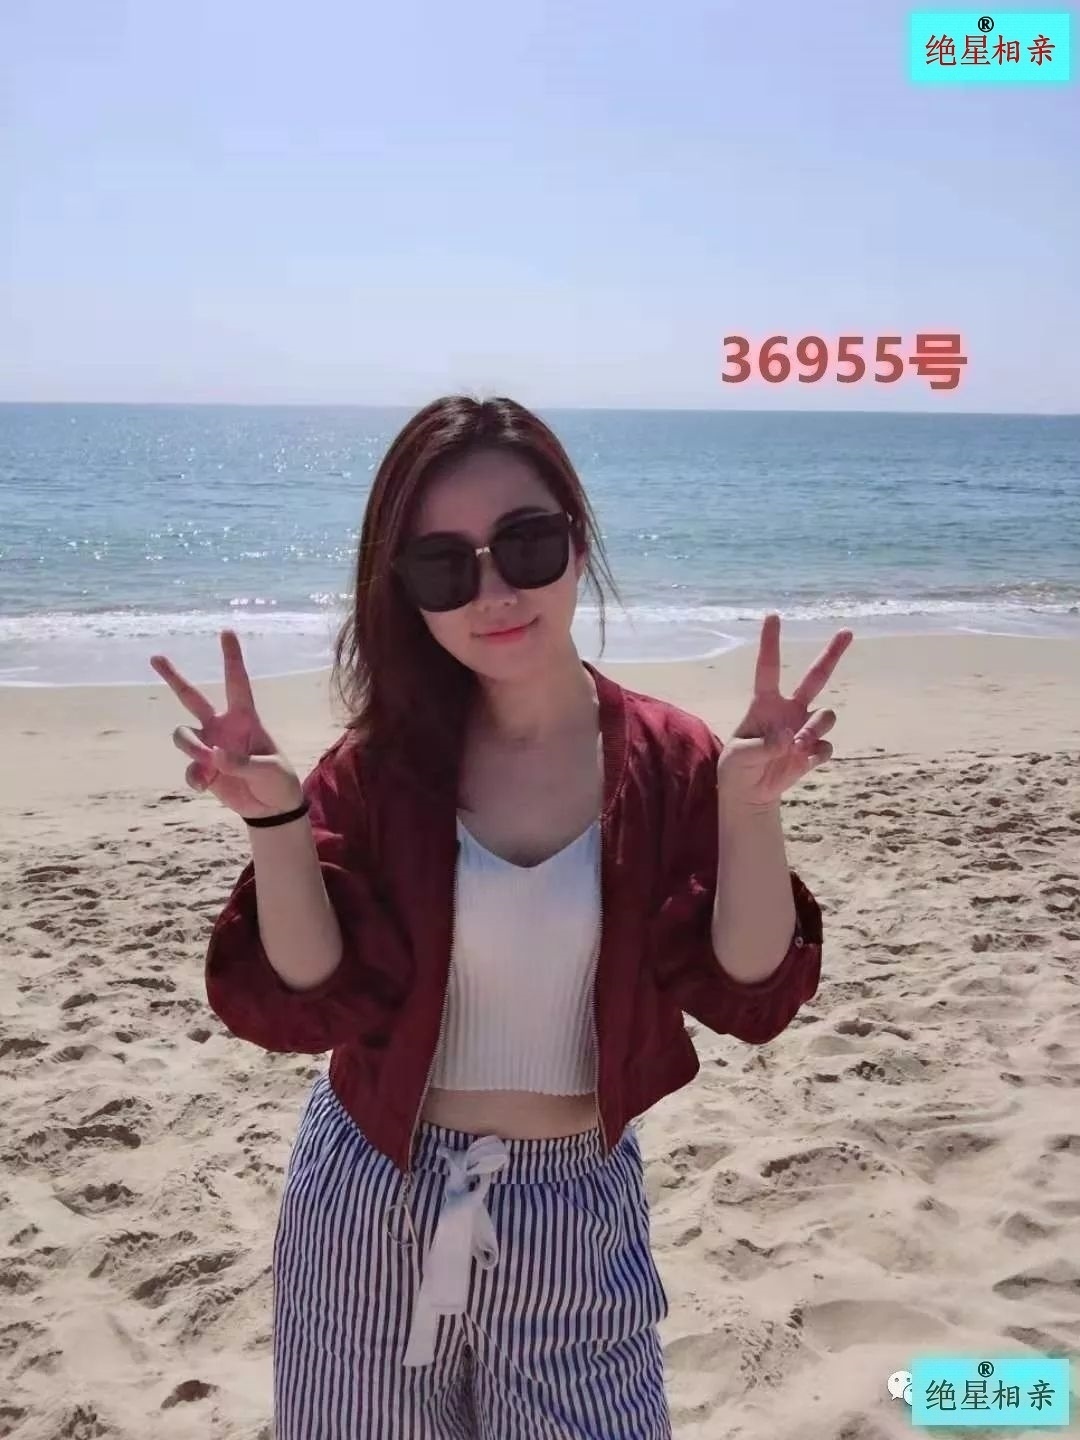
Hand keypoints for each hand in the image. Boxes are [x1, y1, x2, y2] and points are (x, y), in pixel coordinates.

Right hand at [150, 629, 304, 820]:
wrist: (271, 808)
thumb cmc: (278, 780)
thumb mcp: (269, 770)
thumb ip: (242, 762)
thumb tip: (214, 756)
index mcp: (245, 718)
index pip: (237, 683)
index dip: (232, 658)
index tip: (226, 631)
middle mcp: (222, 727)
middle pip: (192, 698)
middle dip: (174, 678)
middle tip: (155, 656)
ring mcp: (209, 746)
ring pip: (183, 735)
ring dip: (190, 747)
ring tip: (207, 762)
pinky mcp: (202, 768)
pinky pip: (188, 768)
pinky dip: (195, 777)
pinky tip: (208, 786)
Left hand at [716, 613, 851, 809]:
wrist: (749, 792)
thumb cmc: (737, 767)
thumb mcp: (739, 757)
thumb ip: (763, 746)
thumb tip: (789, 738)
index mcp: (765, 704)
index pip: (768, 668)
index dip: (770, 642)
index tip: (773, 616)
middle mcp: (789, 709)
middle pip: (816, 677)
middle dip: (832, 654)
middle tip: (847, 631)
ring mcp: (804, 728)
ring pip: (826, 715)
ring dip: (815, 729)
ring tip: (796, 747)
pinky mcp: (813, 750)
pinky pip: (826, 745)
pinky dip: (816, 753)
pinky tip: (801, 762)